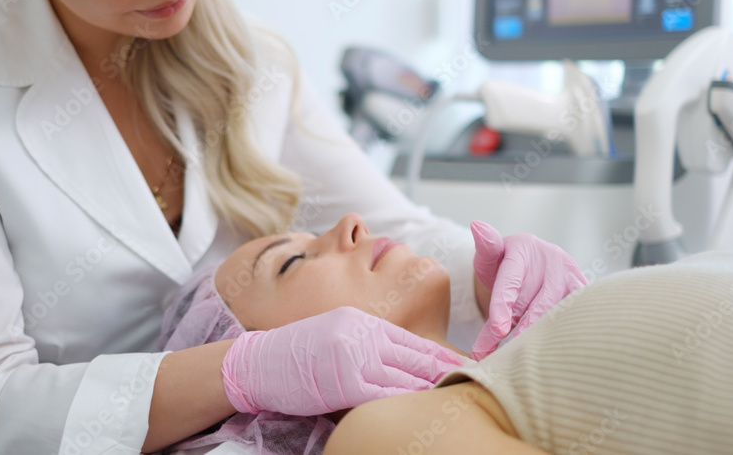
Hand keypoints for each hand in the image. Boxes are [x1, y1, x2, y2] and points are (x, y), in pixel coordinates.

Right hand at [220, 306, 462, 415]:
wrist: (257, 361)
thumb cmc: (296, 354)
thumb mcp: (335, 334)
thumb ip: (365, 344)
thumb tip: (399, 365)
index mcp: (361, 322)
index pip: (409, 341)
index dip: (438, 355)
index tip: (463, 364)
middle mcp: (361, 334)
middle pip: (413, 356)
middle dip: (444, 371)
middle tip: (474, 381)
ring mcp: (352, 356)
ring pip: (403, 376)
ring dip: (430, 389)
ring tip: (455, 398)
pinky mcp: (343, 381)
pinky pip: (382, 395)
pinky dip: (404, 402)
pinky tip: (421, 409)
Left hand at [470, 220, 586, 359]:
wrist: (533, 262)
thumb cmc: (505, 262)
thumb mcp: (490, 254)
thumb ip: (485, 248)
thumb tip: (477, 226)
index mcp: (524, 249)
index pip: (511, 281)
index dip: (503, 306)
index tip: (497, 330)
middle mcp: (552, 261)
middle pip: (534, 304)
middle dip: (516, 332)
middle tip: (495, 356)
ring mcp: (571, 276)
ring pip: (556, 313)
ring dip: (538, 337)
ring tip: (520, 363)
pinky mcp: (583, 292)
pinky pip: (574, 317)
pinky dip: (562, 335)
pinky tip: (551, 357)